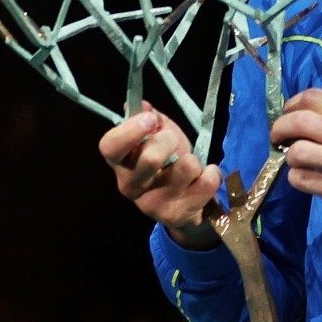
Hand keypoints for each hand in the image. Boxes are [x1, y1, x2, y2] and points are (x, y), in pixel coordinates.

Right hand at [98, 102, 221, 248]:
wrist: (190, 205)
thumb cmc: (171, 164)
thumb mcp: (161, 137)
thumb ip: (151, 120)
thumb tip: (141, 105)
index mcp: (121, 164)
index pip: (109, 147)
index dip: (130, 131)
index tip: (151, 119)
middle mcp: (130, 186)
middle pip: (150, 159)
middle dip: (171, 142)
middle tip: (174, 142)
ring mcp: (152, 204)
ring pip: (186, 167)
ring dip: (195, 160)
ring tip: (191, 167)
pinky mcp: (176, 216)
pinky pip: (207, 182)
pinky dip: (212, 173)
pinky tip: (204, 178)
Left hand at [270, 89, 321, 229]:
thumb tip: (315, 114)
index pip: (313, 98)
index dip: (291, 105)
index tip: (288, 114)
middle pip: (298, 122)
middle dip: (279, 128)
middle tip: (279, 137)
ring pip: (296, 153)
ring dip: (290, 156)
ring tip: (298, 159)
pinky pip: (303, 180)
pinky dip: (298, 177)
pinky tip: (307, 177)